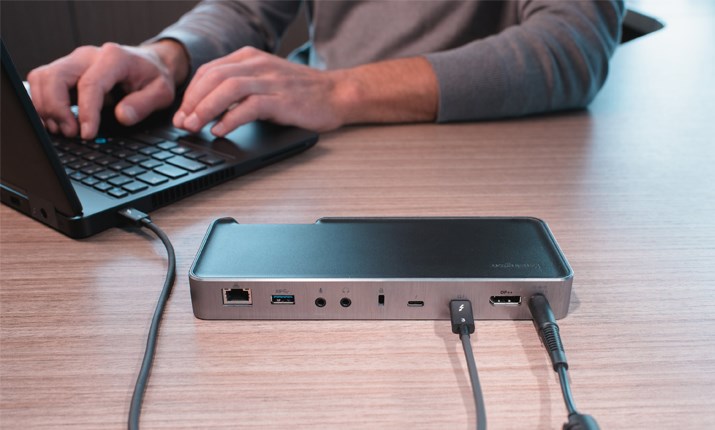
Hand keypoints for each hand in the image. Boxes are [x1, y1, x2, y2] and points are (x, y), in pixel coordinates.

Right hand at [27, 41, 187, 138]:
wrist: (150, 63)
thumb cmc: (154, 77)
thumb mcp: (162, 92)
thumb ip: (144, 104)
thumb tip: (122, 117)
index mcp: (114, 58)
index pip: (90, 84)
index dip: (86, 112)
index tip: (87, 134)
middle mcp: (88, 55)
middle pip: (54, 77)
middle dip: (57, 109)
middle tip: (72, 133)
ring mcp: (74, 62)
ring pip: (42, 78)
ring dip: (47, 107)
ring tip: (66, 129)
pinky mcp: (66, 71)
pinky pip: (43, 83)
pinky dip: (44, 103)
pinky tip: (58, 122)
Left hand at [173, 47, 346, 134]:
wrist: (336, 95)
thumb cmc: (301, 93)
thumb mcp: (265, 82)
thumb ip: (239, 89)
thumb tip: (207, 110)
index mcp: (250, 58)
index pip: (209, 71)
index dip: (191, 93)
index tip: (182, 113)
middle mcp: (257, 65)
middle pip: (213, 78)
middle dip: (192, 102)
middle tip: (183, 123)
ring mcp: (270, 81)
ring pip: (227, 89)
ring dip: (206, 109)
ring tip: (196, 127)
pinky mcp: (282, 99)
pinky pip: (249, 106)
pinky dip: (230, 119)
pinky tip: (221, 130)